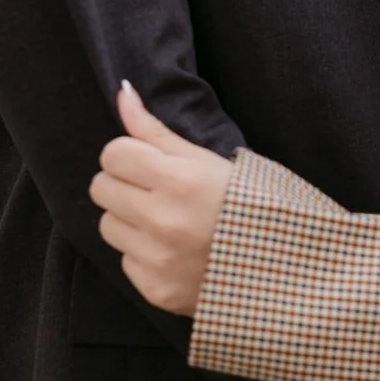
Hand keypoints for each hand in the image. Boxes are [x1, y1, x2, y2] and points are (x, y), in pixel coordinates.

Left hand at [89, 82, 233, 315]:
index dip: (129, 153)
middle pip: (101, 188)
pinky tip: (173, 249)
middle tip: (154, 188)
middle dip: (123, 184)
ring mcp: (157, 259)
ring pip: (107, 226)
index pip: (113, 154)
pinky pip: (125, 260)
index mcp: (179, 179)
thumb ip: (155, 129)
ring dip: (129, 220)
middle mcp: (162, 220)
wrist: (278, 264)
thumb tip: (122, 91)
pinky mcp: (154, 290)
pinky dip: (143, 253)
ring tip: (165, 220)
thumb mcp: (205, 157)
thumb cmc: (244, 200)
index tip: (149, 161)